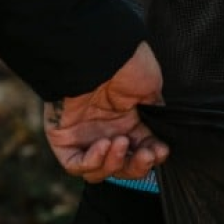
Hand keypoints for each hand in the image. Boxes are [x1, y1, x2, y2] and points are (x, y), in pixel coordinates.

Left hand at [44, 42, 168, 182]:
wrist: (100, 53)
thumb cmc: (128, 65)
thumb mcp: (151, 90)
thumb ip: (155, 116)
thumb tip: (160, 136)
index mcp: (127, 120)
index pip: (139, 151)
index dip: (152, 156)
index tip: (160, 150)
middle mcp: (106, 130)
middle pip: (121, 167)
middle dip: (136, 166)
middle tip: (146, 154)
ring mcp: (84, 136)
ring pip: (99, 170)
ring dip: (115, 164)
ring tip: (119, 141)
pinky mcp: (63, 138)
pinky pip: (75, 165)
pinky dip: (92, 162)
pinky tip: (104, 145)